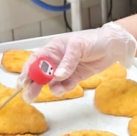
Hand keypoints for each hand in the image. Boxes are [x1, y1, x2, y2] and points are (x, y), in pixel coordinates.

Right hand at [17, 22, 136, 101]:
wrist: (113, 46)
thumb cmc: (94, 39)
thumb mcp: (78, 46)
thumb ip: (68, 61)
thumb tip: (57, 76)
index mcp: (54, 49)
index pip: (36, 60)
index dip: (28, 71)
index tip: (23, 82)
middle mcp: (57, 60)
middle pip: (41, 74)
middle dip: (34, 84)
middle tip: (30, 96)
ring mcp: (66, 70)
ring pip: (52, 82)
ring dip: (52, 88)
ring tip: (58, 90)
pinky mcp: (75, 77)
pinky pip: (65, 85)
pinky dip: (65, 88)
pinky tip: (68, 87)